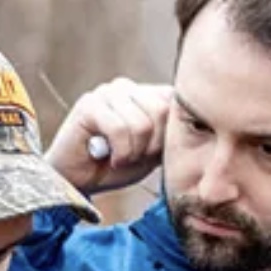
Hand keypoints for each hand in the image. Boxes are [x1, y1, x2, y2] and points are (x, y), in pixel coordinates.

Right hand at [45, 77, 171, 193]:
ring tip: (119, 157)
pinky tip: (109, 157)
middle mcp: (127, 87)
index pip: (175, 101)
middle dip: (152, 145)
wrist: (76, 183)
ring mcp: (106, 93)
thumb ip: (169, 134)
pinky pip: (119, 129)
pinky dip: (119, 152)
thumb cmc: (113, 167)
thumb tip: (194, 122)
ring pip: (142, 123)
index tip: (152, 154)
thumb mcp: (152, 152)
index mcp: (144, 93)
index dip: (170, 134)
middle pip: (162, 111)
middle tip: (134, 158)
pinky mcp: (88, 105)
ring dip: (133, 152)